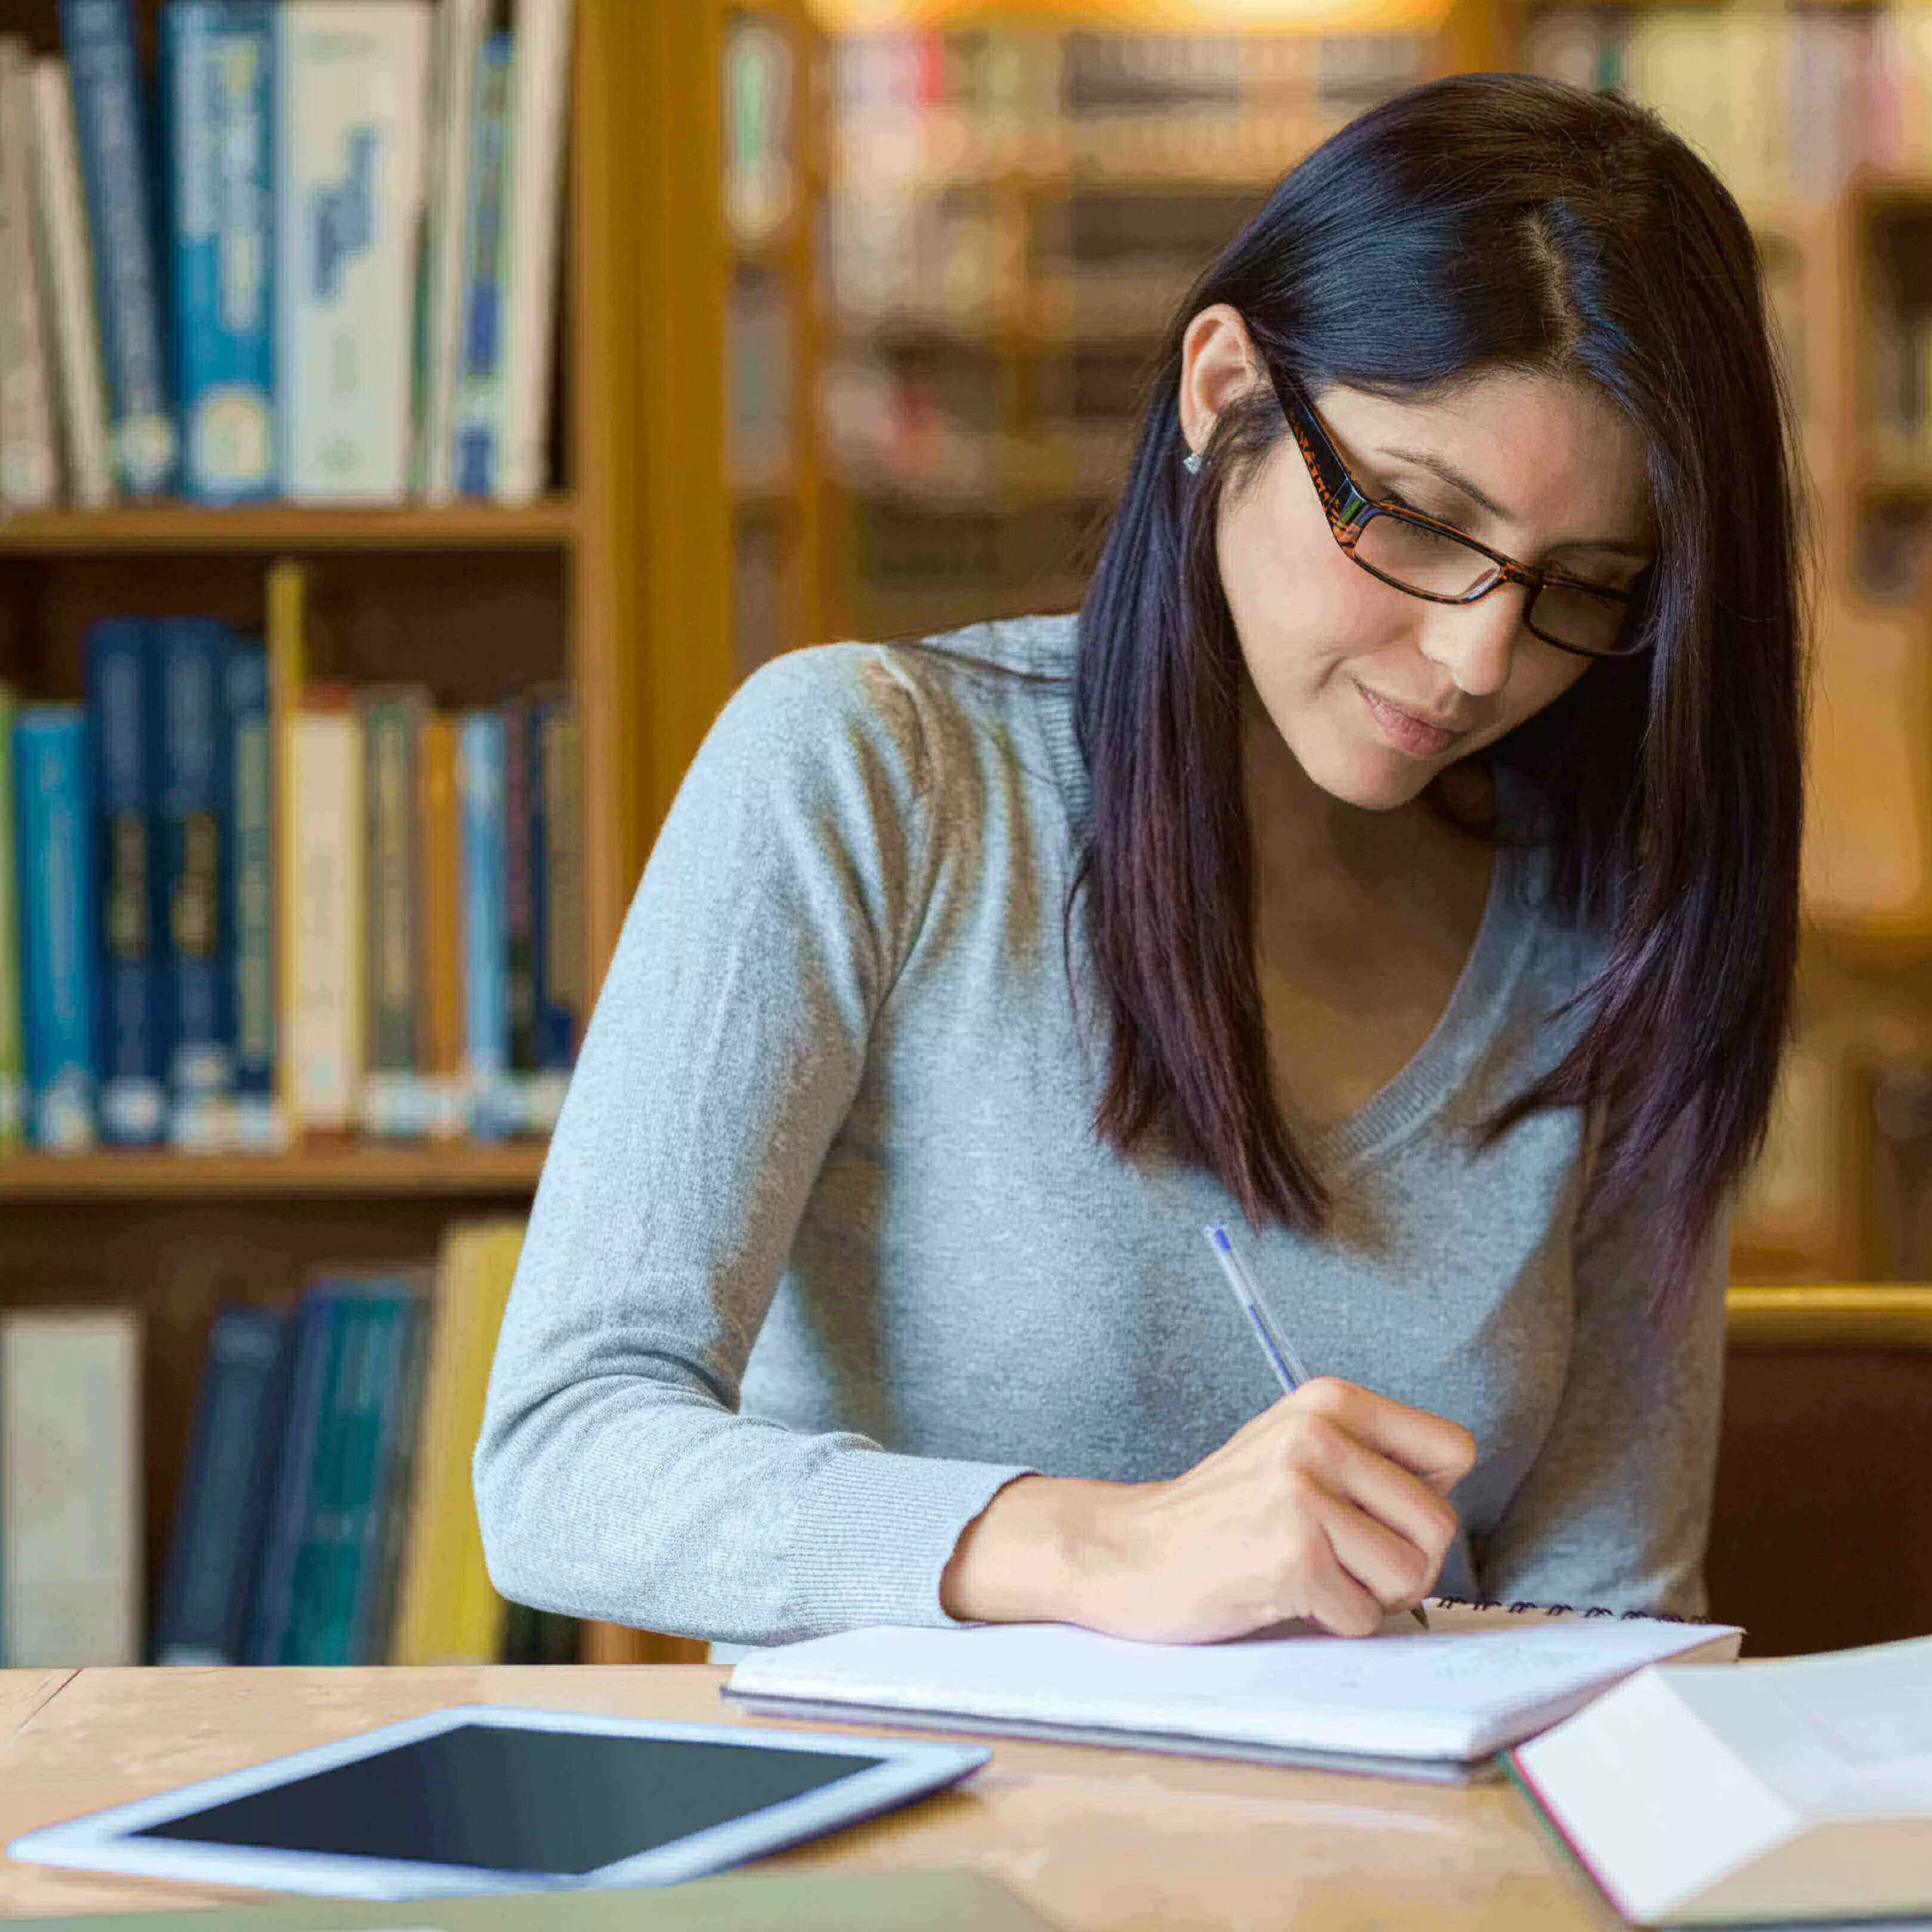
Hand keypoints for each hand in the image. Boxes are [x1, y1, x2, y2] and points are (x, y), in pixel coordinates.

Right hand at [940, 1378, 1476, 1642]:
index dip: (1422, 1499)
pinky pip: (1362, 1615)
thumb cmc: (1228, 1515)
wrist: (1130, 1553)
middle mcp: (1320, 1433)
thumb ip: (1372, 1460)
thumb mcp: (1299, 1452)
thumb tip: (1452, 1492)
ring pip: (1412, 1574)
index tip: (1369, 1513)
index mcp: (1331, 1400)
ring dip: (1367, 1594)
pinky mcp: (1291, 1553)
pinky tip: (1278, 1592)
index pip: (1454, 1451)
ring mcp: (1302, 1491)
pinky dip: (1329, 1620)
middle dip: (1400, 1563)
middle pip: (1439, 1525)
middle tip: (1335, 1559)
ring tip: (1309, 1573)